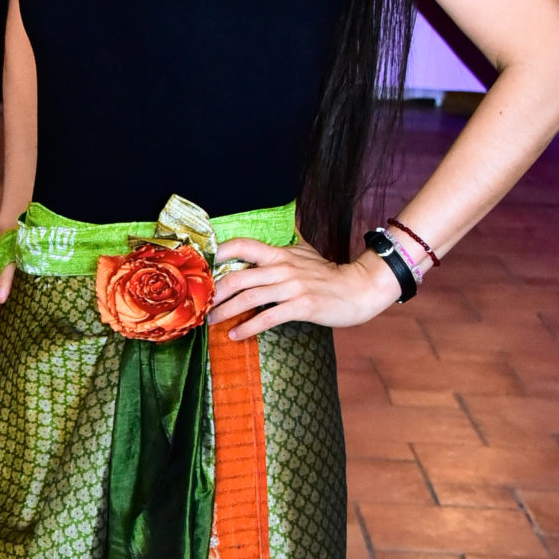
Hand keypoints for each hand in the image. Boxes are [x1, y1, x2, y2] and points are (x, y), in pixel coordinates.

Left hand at [208, 236, 401, 339]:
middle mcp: (282, 267)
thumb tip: (280, 223)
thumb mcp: (306, 251)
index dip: (218, 253)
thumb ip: (287, 242)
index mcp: (280, 253)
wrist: (359, 288)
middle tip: (199, 305)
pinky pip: (268, 318)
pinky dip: (248, 327)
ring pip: (248, 298)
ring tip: (210, 322)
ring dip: (225, 312)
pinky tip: (236, 335)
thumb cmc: (329, 273)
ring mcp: (292, 287)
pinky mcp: (301, 306)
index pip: (242, 245)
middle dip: (213, 293)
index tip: (201, 268)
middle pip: (237, 277)